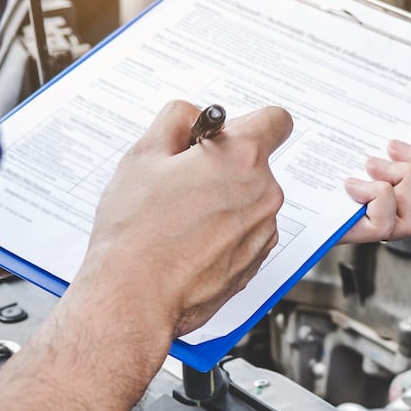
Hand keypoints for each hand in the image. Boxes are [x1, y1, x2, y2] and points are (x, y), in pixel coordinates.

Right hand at [77, 100, 290, 336]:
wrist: (136, 296)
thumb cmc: (136, 232)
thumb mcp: (144, 155)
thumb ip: (177, 119)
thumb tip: (193, 114)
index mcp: (242, 158)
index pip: (274, 120)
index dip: (246, 122)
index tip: (224, 134)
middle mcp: (264, 193)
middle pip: (255, 163)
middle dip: (223, 165)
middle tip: (181, 181)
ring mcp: (264, 230)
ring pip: (249, 200)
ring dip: (223, 201)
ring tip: (180, 218)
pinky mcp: (256, 260)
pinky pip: (246, 232)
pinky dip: (224, 232)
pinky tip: (190, 242)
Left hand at [341, 109, 410, 243]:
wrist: (295, 201)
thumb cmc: (328, 175)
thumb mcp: (360, 144)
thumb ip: (391, 133)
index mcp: (410, 183)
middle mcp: (409, 206)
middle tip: (389, 148)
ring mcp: (395, 225)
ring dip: (394, 175)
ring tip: (369, 167)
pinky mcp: (375, 232)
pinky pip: (388, 210)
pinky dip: (371, 193)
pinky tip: (352, 186)